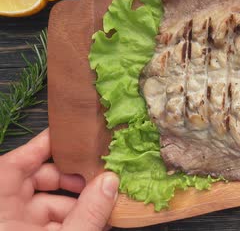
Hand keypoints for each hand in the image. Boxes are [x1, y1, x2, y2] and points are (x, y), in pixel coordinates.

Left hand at [0, 129, 118, 230]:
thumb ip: (88, 212)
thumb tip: (110, 183)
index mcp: (1, 209)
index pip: (13, 166)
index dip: (40, 147)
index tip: (67, 136)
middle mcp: (5, 215)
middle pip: (33, 181)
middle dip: (69, 177)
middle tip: (96, 177)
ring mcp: (15, 227)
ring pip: (45, 203)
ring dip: (77, 201)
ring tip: (105, 202)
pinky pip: (49, 222)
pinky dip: (73, 218)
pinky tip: (97, 219)